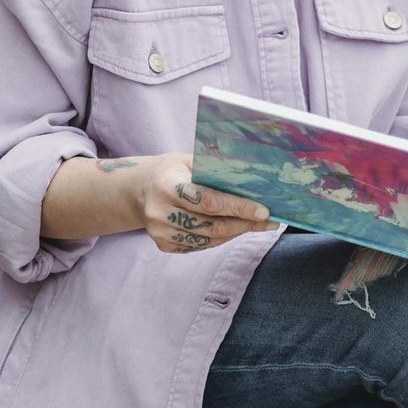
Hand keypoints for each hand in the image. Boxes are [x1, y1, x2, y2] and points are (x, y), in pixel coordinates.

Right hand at [134, 153, 279, 253]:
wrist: (138, 189)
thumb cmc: (171, 170)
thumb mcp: (188, 161)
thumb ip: (215, 170)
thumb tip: (254, 180)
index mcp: (167, 186)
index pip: (209, 201)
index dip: (239, 207)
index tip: (264, 211)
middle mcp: (160, 212)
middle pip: (212, 225)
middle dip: (244, 224)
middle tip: (269, 221)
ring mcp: (160, 232)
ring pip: (208, 239)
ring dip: (235, 232)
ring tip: (255, 224)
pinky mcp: (163, 245)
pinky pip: (200, 246)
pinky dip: (219, 239)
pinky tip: (232, 229)